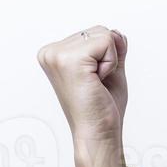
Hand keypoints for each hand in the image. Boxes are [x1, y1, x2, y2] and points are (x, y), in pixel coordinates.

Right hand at [37, 26, 128, 166]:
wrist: (98, 135)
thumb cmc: (102, 109)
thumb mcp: (110, 70)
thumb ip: (112, 48)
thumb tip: (116, 32)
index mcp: (53, 54)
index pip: (94, 34)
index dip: (106, 57)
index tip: (94, 81)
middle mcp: (50, 53)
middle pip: (99, 31)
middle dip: (109, 57)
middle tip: (97, 84)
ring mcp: (57, 55)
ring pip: (105, 35)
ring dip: (111, 61)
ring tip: (96, 83)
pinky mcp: (70, 60)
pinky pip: (108, 42)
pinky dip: (112, 63)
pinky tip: (98, 82)